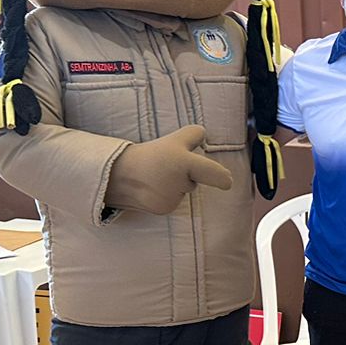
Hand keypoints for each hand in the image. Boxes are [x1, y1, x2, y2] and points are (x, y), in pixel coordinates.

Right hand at [104, 124, 233, 214]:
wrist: (118, 174)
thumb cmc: (149, 155)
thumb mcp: (173, 139)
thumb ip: (193, 135)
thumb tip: (204, 136)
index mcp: (185, 163)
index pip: (214, 174)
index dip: (223, 178)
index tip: (227, 181)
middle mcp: (181, 183)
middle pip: (197, 178)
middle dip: (188, 173)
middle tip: (168, 164)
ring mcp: (173, 198)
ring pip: (184, 190)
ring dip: (176, 184)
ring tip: (156, 174)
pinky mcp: (164, 209)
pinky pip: (174, 200)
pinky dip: (166, 194)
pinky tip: (152, 186)